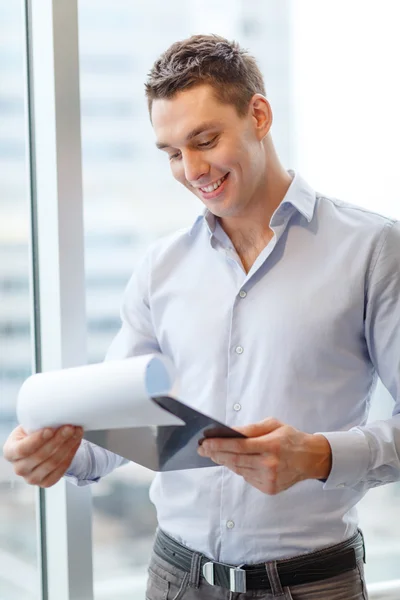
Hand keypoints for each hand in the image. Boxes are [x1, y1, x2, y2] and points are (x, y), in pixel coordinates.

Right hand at [2, 424, 83, 487]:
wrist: (40, 444)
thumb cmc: (33, 432)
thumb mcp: (30, 425)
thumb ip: (38, 423)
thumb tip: (56, 417)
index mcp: (10, 451)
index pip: (22, 449)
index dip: (37, 440)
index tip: (50, 429)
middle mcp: (19, 468)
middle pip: (40, 456)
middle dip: (58, 440)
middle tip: (70, 427)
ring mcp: (31, 478)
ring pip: (53, 463)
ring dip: (68, 446)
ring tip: (77, 432)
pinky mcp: (45, 482)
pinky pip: (61, 471)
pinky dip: (70, 455)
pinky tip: (75, 443)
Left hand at [197, 418, 331, 494]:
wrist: (310, 459)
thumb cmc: (290, 438)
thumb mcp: (273, 425)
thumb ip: (251, 429)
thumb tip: (230, 432)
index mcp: (271, 446)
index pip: (239, 446)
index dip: (219, 445)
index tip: (205, 442)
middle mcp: (270, 465)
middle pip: (235, 460)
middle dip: (216, 454)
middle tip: (203, 448)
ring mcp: (269, 479)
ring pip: (239, 470)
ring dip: (224, 461)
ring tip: (214, 454)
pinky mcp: (269, 489)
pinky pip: (247, 477)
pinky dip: (239, 469)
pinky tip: (234, 461)